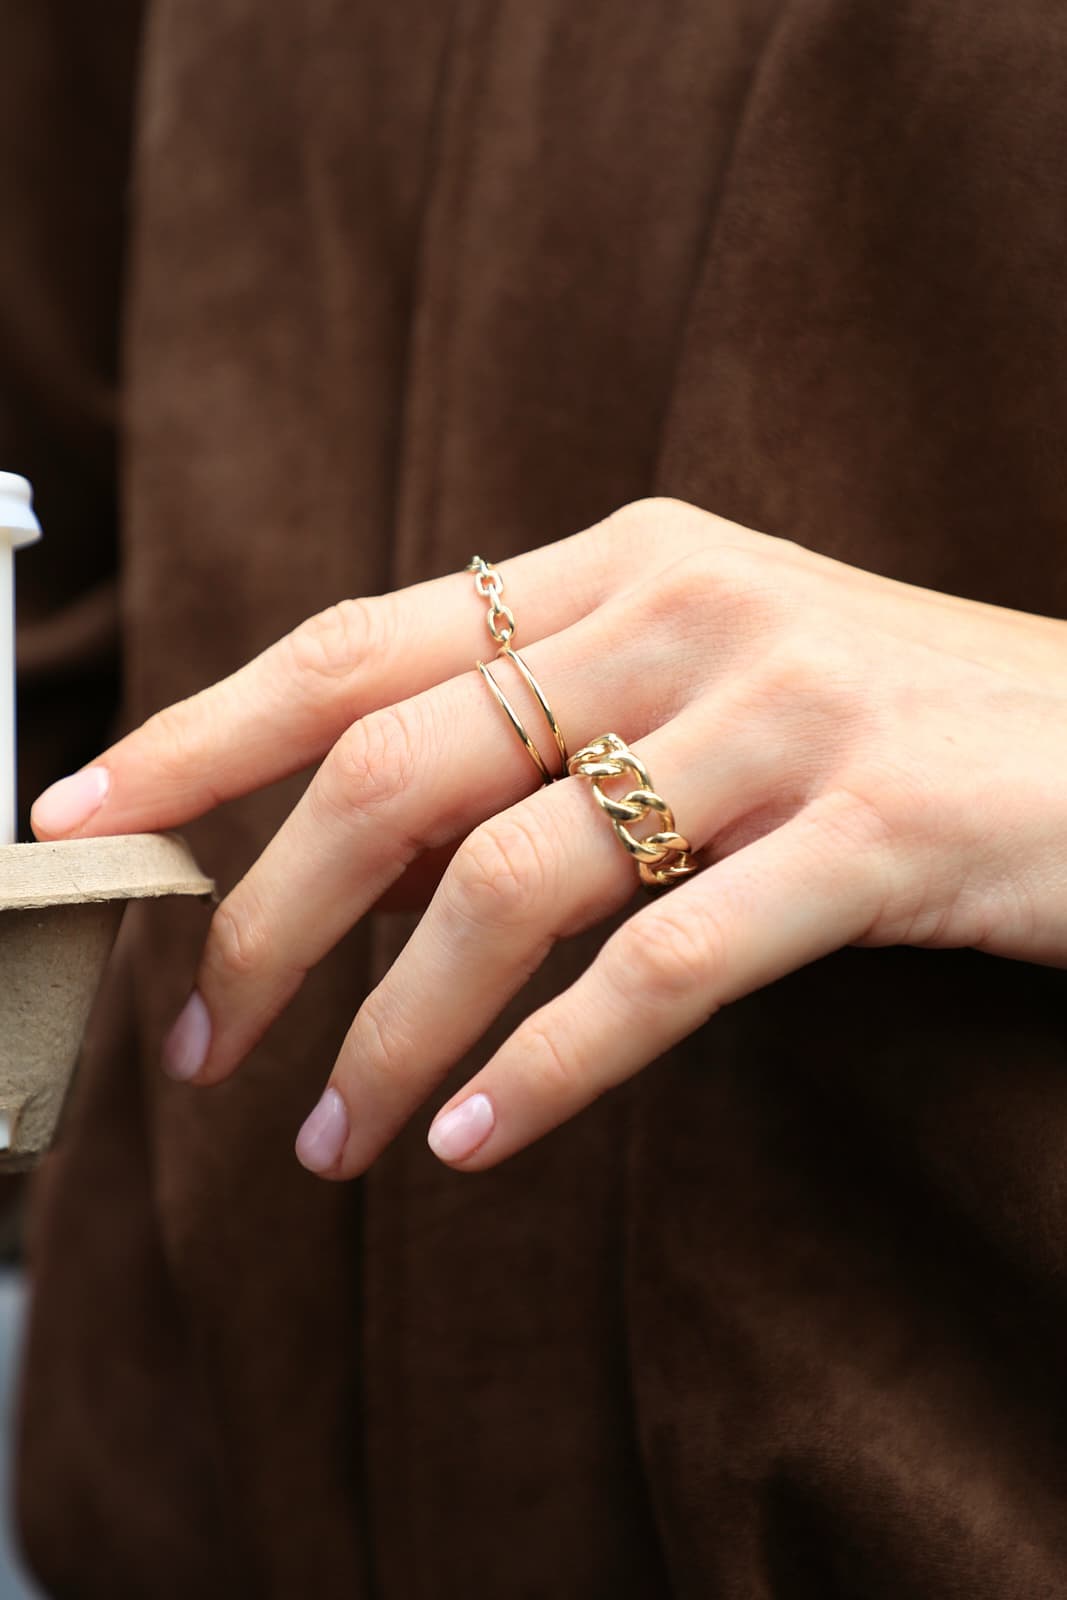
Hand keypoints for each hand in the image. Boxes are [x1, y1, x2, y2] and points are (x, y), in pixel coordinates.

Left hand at [30, 498, 1066, 1177]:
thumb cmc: (900, 721)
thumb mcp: (716, 667)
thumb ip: (558, 710)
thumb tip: (366, 815)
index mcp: (628, 562)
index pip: (358, 642)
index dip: (203, 732)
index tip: (87, 820)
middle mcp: (687, 614)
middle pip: (396, 767)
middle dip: (265, 918)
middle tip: (205, 1042)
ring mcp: (781, 717)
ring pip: (510, 884)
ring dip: (391, 1028)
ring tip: (328, 1137)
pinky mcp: (867, 833)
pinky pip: (656, 971)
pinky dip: (542, 1071)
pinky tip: (474, 1141)